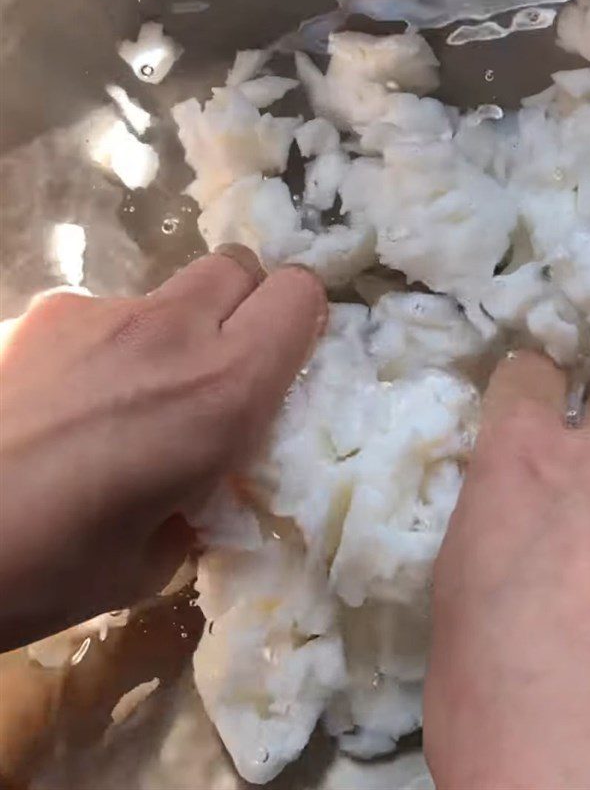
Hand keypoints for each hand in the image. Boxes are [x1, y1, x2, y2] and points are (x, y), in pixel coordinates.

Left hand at [0, 246, 326, 650]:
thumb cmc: (56, 567)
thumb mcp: (164, 555)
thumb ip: (202, 498)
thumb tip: (198, 484)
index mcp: (224, 392)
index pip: (298, 294)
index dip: (302, 318)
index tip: (287, 359)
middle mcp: (172, 332)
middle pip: (238, 266)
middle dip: (245, 305)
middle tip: (222, 367)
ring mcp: (101, 312)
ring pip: (171, 290)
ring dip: (177, 330)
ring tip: (132, 396)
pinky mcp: (43, 313)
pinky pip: (105, 313)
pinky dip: (109, 346)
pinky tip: (69, 401)